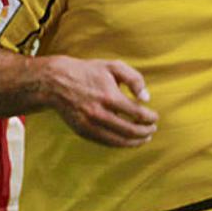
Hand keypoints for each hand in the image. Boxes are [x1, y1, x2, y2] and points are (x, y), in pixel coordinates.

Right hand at [40, 56, 158, 147]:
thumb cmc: (88, 72)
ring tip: (144, 138)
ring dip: (135, 142)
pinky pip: (106, 142)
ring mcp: (90, 125)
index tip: (155, 118)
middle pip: (130, 130)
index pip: (137, 114)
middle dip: (145, 132)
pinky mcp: (83, 132)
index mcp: (109, 96)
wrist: (56, 82)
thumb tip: (146, 98)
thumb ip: (134, 79)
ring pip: (118, 141)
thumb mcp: (113, 66)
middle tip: (152, 129)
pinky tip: (127, 139)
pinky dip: (120, 143)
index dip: (150, 118)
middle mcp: (99, 114)